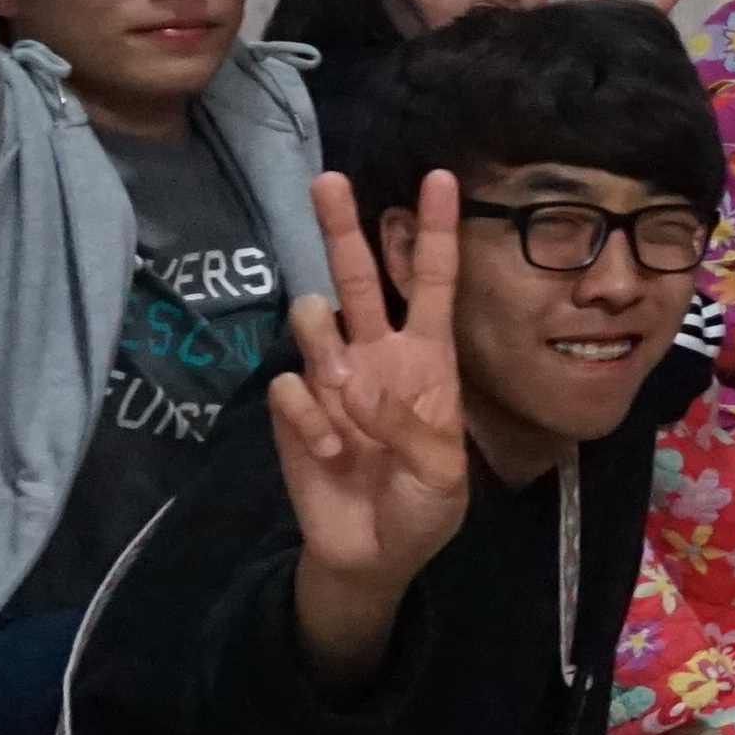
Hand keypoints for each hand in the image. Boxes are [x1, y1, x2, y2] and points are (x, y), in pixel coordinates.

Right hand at [271, 168, 475, 671]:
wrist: (373, 556)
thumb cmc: (424, 509)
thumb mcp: (443, 475)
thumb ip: (408, 427)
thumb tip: (353, 380)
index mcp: (428, 360)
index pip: (431, 282)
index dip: (435, 232)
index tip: (441, 179)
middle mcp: (377, 356)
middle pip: (356, 276)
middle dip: (341, 227)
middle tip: (327, 180)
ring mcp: (332, 379)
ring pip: (312, 319)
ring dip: (325, 348)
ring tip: (343, 394)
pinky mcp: (296, 409)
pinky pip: (291, 386)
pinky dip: (308, 418)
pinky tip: (330, 453)